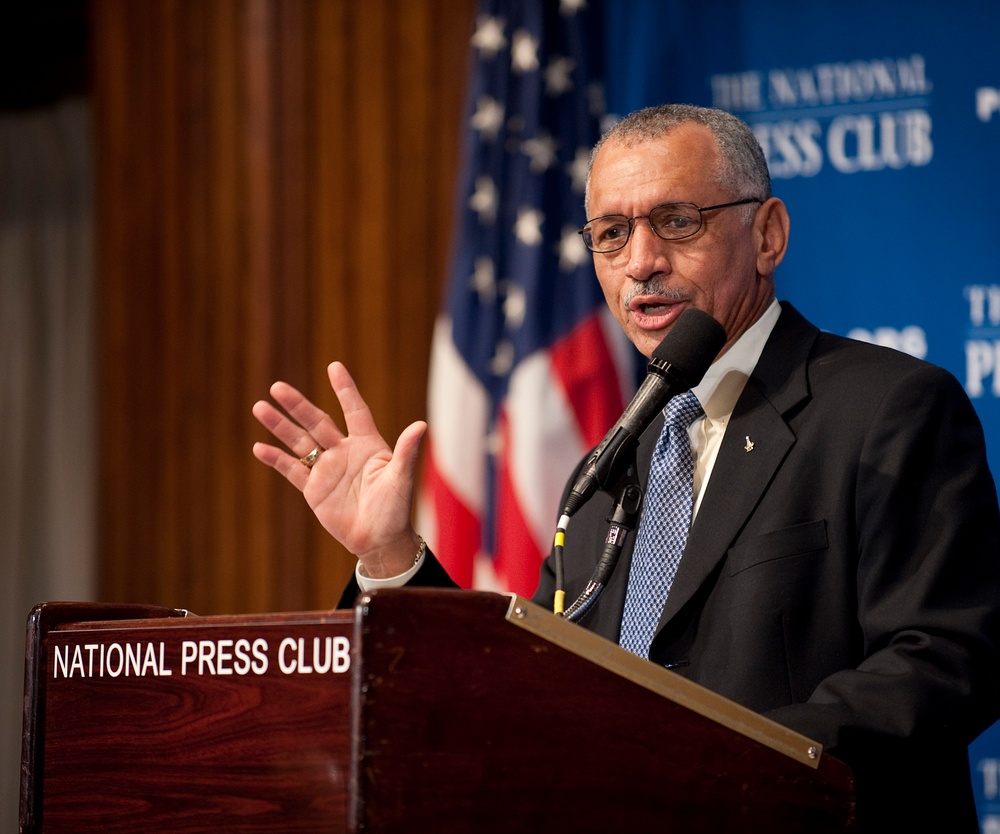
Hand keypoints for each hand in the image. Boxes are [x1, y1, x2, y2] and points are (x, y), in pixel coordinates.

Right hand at [252, 361, 426, 578]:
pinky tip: (259, 448)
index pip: (355, 410)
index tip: (334, 366)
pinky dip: (276, 459)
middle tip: (277, 387)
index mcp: (367, 444)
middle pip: (317, 422)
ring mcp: (327, 469)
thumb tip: (421, 425)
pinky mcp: (314, 489)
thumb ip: (406, 452)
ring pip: (300, 441)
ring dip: (280, 426)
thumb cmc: (396, 509)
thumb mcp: (401, 479)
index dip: (345, 390)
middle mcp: (344, 451)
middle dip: (297, 405)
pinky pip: (292, 470)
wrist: (379, 540)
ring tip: (260, 407)